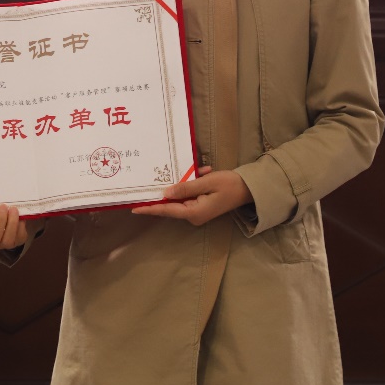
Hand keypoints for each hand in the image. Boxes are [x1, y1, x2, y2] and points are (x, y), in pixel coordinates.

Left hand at [131, 166, 250, 226]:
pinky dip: (193, 183)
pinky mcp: (201, 205)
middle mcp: (194, 215)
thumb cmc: (230, 184)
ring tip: (195, 170)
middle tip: (149, 180)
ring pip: (181, 197)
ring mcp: (198, 211)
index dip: (150, 208)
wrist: (249, 189)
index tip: (134, 208)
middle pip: (172, 203)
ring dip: (184, 182)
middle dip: (165, 190)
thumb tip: (165, 192)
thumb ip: (185, 187)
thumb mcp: (207, 182)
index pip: (167, 209)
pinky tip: (203, 170)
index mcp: (194, 212)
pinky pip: (190, 195)